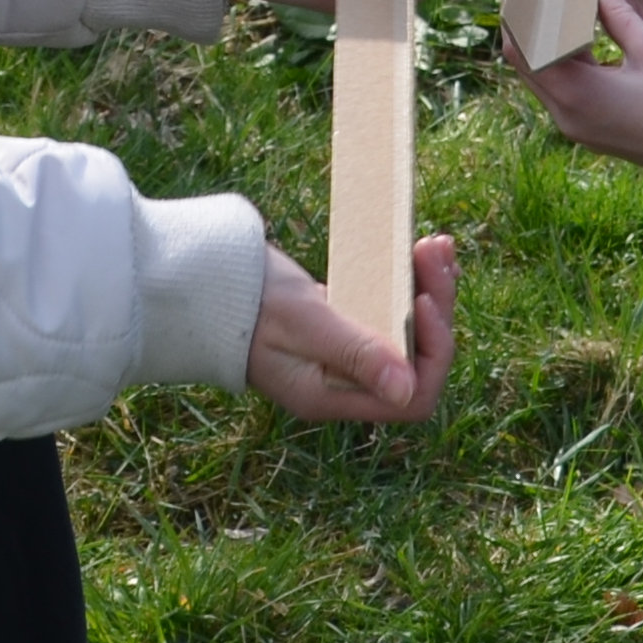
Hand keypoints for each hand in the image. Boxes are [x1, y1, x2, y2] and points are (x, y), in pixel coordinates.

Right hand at [247, 233, 453, 421]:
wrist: (207, 283)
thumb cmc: (247, 303)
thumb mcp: (303, 324)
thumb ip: (354, 353)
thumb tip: (406, 390)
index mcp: (334, 396)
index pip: (412, 397)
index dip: (431, 352)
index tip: (420, 301)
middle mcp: (348, 383)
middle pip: (419, 358)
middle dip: (436, 306)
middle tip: (432, 251)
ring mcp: (349, 355)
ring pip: (412, 331)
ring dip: (430, 288)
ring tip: (435, 244)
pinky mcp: (347, 326)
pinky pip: (394, 311)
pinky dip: (412, 282)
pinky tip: (419, 251)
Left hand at [514, 0, 642, 175]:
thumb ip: (618, 15)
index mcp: (576, 95)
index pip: (525, 53)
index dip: (518, 21)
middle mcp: (568, 117)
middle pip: (531, 68)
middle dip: (532, 33)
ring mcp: (580, 129)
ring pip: (548, 82)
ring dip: (549, 51)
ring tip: (555, 13)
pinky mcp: (595, 133)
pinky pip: (567, 96)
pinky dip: (567, 69)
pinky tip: (580, 43)